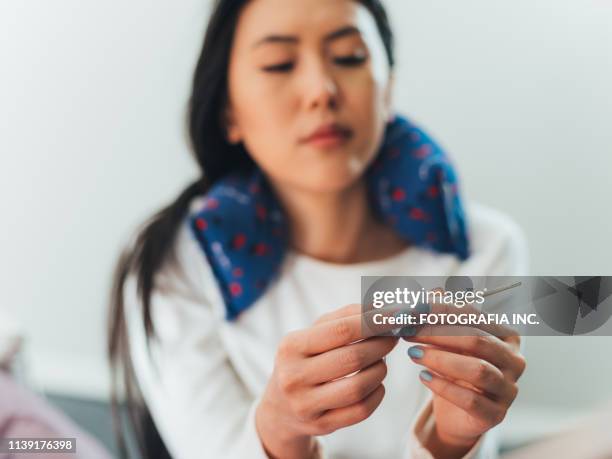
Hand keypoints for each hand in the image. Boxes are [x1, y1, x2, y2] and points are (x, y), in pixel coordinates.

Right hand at [256, 304, 398, 458]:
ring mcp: (306, 405)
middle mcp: (294, 377)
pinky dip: (377, 393)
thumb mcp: (315, 332)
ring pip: (358, 387)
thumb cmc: (305, 358)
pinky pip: (361, 410)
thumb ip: (347, 316)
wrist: (280, 406)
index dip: (374, 321)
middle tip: (394, 336)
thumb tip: (383, 307)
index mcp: (291, 346)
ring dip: (380, 369)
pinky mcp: (321, 425)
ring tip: (382, 360)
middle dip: (381, 344)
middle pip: (352, 358)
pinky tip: (376, 382)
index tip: (399, 314)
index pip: (341, 330)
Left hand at [403, 301, 525, 457]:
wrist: (455, 412)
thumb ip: (441, 314)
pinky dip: (444, 387)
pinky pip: (471, 400)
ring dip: (441, 359)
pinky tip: (423, 377)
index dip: (441, 310)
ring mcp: (508, 389)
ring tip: (413, 353)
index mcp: (505, 335)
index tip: (412, 309)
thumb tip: (433, 292)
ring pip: (478, 370)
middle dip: (438, 334)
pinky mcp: (496, 414)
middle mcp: (514, 360)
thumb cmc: (453, 368)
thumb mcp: (446, 339)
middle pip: (477, 340)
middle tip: (408, 331)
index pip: (474, 315)